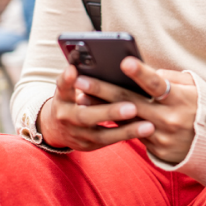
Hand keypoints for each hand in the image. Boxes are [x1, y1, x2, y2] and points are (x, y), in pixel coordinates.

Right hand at [37, 64, 154, 150]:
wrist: (56, 128)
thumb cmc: (69, 98)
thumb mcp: (67, 86)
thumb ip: (76, 76)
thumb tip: (84, 59)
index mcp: (61, 98)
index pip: (62, 87)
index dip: (67, 79)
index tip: (74, 70)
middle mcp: (66, 118)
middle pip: (86, 116)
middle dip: (109, 112)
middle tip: (132, 107)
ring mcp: (78, 135)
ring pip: (103, 135)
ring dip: (126, 130)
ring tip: (149, 125)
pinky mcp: (89, 146)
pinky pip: (110, 141)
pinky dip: (127, 135)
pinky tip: (146, 130)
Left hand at [72, 57, 198, 163]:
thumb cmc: (204, 105)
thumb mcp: (193, 87)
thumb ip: (169, 78)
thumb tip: (144, 72)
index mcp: (181, 99)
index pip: (158, 84)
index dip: (141, 73)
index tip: (124, 61)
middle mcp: (170, 119)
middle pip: (131, 103)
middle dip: (103, 90)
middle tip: (81, 79)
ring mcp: (162, 138)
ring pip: (126, 121)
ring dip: (101, 108)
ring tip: (80, 96)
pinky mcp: (158, 151)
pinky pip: (134, 135)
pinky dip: (116, 124)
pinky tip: (97, 113)